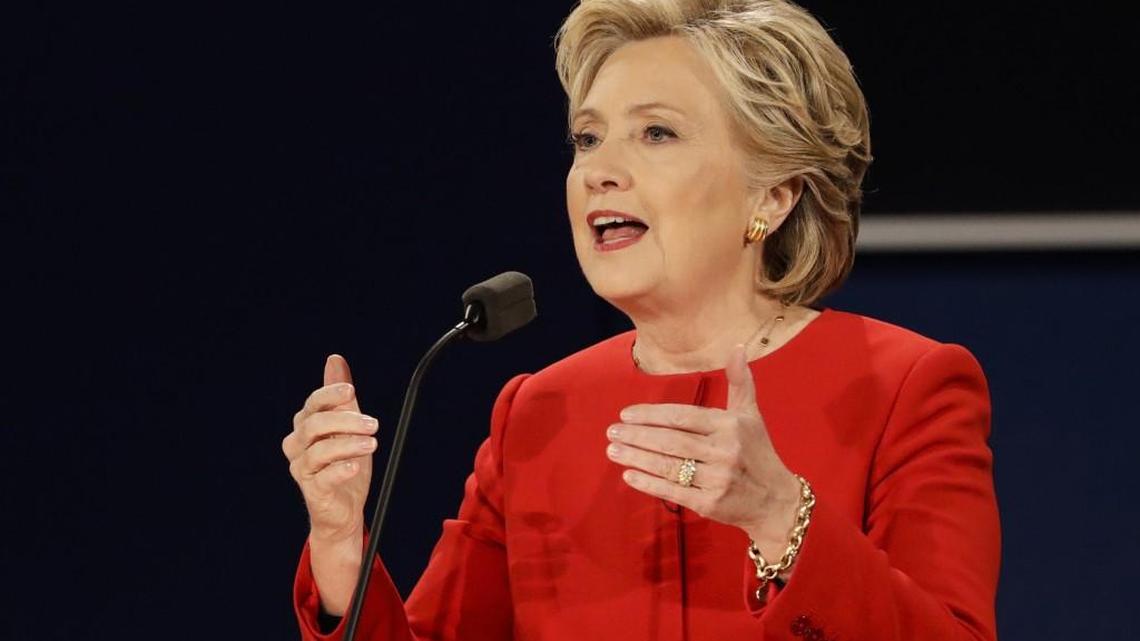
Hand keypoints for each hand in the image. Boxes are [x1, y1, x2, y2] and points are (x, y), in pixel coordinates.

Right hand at [282, 354, 376, 544]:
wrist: (345, 509)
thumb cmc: (344, 465)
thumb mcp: (348, 426)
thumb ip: (342, 397)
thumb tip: (335, 361)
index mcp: (306, 426)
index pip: (313, 404)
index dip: (330, 394)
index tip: (351, 391)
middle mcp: (298, 446)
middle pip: (315, 425)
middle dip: (346, 420)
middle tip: (373, 423)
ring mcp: (303, 469)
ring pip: (319, 451)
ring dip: (348, 444)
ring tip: (372, 443)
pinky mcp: (313, 491)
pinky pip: (324, 478)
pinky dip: (340, 469)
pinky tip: (355, 466)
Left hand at [606, 345, 800, 558]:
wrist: (776, 500)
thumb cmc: (757, 452)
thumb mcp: (750, 415)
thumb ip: (740, 382)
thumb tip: (738, 348)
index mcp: (730, 426)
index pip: (682, 417)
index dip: (652, 415)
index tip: (626, 413)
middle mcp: (724, 451)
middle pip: (671, 441)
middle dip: (637, 435)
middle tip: (611, 431)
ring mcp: (717, 479)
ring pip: (668, 466)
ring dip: (636, 457)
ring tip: (613, 450)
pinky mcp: (711, 504)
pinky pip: (673, 492)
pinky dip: (648, 484)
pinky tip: (629, 475)